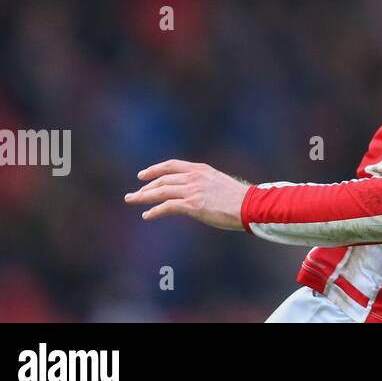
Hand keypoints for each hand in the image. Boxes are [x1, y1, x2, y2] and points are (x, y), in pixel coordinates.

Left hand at [124, 159, 248, 230]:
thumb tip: (194, 192)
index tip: (142, 175)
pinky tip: (147, 215)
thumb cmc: (238, 198)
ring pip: (161, 191)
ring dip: (143, 197)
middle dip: (145, 187)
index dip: (154, 169)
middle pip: (162, 180)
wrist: (249, 206)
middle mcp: (194, 177)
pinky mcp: (193, 205)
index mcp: (201, 169)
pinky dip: (154, 211)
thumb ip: (204, 183)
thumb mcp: (219, 182)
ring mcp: (193, 190)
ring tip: (132, 201)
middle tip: (133, 195)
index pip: (171, 165)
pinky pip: (167, 206)